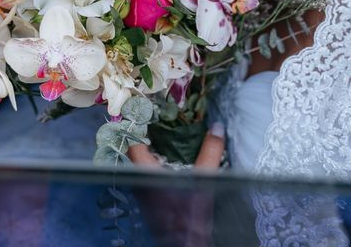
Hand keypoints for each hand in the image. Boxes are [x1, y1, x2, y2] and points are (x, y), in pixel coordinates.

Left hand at [128, 123, 225, 246]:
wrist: (187, 243)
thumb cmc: (191, 212)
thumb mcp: (204, 179)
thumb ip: (210, 152)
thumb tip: (217, 127)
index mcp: (147, 173)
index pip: (133, 145)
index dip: (137, 128)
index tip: (146, 116)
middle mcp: (140, 182)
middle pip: (135, 155)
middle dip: (145, 139)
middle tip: (159, 125)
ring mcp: (143, 194)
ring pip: (140, 167)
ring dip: (149, 154)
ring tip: (165, 140)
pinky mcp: (149, 203)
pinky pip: (146, 177)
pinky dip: (154, 167)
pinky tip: (169, 164)